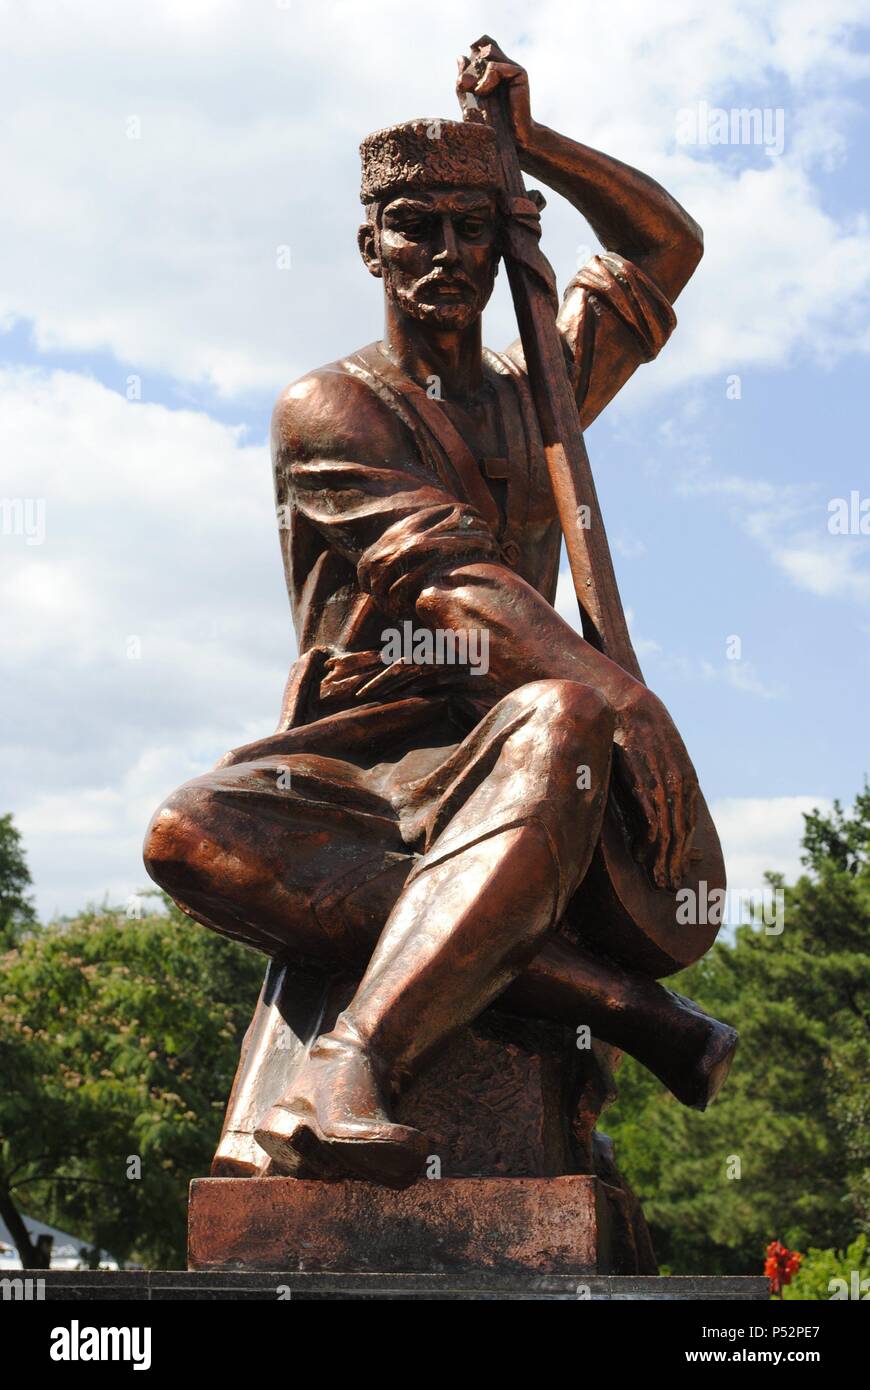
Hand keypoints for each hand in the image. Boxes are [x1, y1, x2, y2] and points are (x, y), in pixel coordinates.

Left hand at [456, 36, 533, 148]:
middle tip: (466, 86)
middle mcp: (505, 65)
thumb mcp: (469, 99)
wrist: (508, 139)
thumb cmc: (489, 123)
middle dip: (471, 64)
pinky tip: (484, 93)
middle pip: (484, 44)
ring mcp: (513, 68)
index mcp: (494, 69)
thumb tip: (460, 56)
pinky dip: (486, 79)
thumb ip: (464, 79)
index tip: (465, 76)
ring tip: (478, 92)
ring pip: (488, 52)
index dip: (473, 49)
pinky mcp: (520, 73)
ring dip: (477, 72)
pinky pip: (495, 66)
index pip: (483, 43)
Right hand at [611, 682, 698, 889]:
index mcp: (686, 781)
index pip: (689, 825)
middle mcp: (680, 785)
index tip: (678, 871)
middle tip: (669, 885)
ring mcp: (662, 785)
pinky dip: (649, 843)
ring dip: (663, 860)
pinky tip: (642, 857)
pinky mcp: (643, 783)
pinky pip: (652, 821)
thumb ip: (662, 780)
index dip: (683, 852)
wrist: (626, 703)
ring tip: (657, 880)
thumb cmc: (639, 729)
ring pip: (669, 833)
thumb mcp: (660, 756)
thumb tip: (655, 804)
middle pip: (681, 834)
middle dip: (675, 863)